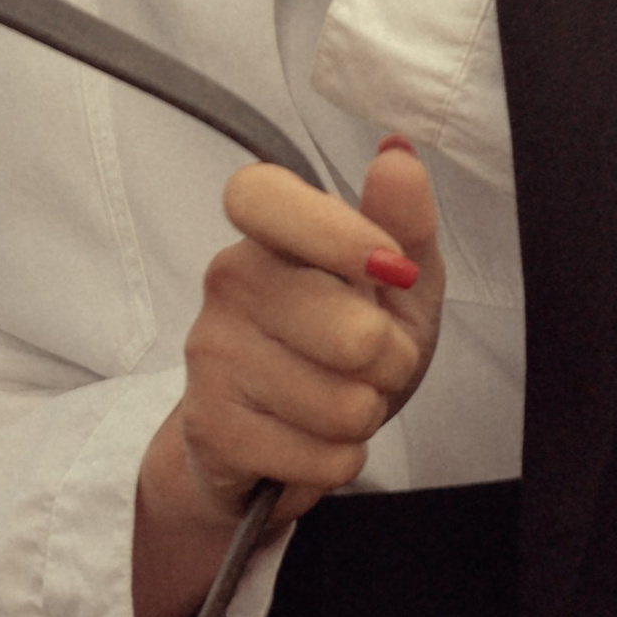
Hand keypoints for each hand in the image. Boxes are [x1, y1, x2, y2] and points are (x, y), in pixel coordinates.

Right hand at [132, 142, 440, 616]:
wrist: (270, 444)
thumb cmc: (340, 350)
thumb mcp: (394, 288)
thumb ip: (404, 223)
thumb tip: (397, 155)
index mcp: (269, 230)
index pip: (265, 197)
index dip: (334, 232)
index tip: (391, 268)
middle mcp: (229, 280)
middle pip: (352, 333)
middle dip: (390, 363)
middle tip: (371, 364)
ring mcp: (211, 352)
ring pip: (344, 404)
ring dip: (363, 416)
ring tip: (337, 404)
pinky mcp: (212, 427)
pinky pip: (322, 456)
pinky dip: (338, 460)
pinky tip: (312, 443)